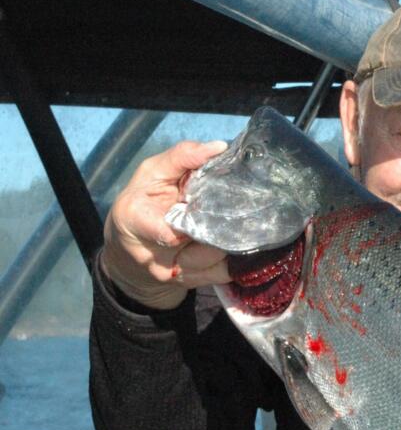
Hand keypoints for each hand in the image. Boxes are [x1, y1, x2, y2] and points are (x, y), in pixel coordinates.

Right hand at [99, 140, 229, 309]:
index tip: (209, 207)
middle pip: (201, 246)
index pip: (165, 231)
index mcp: (137, 221)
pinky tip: (236, 242)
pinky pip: (222, 273)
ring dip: (231, 241)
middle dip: (221, 228)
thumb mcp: (152, 173)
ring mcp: (173, 273)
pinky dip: (234, 259)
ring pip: (216, 261)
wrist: (132, 248)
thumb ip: (181, 158)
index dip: (190, 225)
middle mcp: (153, 254)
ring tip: (237, 223)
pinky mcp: (190, 282)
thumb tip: (218, 147)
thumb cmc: (144, 201)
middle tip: (238, 209)